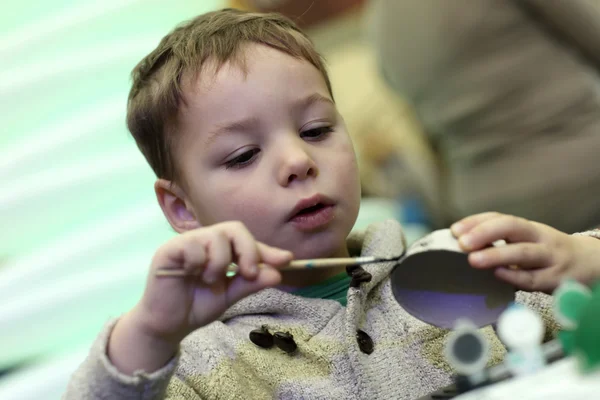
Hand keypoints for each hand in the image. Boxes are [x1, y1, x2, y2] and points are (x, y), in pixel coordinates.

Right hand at [108, 221, 291, 373]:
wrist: (168, 325)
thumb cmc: (196, 306)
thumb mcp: (229, 295)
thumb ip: (250, 283)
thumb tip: (278, 273)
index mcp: (220, 249)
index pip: (246, 240)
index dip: (266, 249)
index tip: (286, 260)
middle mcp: (204, 240)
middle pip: (233, 228)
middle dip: (248, 250)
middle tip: (248, 273)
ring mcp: (186, 243)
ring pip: (215, 236)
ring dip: (221, 262)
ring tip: (210, 280)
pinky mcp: (169, 250)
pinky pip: (192, 245)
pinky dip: (199, 262)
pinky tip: (193, 275)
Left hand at [451, 212, 599, 292]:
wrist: (591, 264)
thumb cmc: (548, 254)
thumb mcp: (527, 242)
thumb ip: (501, 243)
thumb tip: (462, 247)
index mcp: (527, 228)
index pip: (499, 218)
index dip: (476, 222)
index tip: (454, 230)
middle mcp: (538, 238)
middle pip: (511, 227)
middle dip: (484, 233)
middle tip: (462, 243)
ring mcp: (549, 257)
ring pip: (522, 252)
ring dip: (496, 255)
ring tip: (473, 260)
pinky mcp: (556, 279)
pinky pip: (533, 278)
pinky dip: (514, 277)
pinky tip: (498, 276)